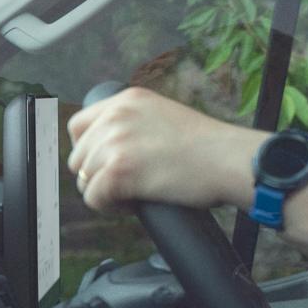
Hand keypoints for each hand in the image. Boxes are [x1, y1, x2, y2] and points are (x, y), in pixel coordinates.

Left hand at [66, 87, 261, 211]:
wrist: (229, 159)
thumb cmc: (209, 147)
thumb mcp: (165, 115)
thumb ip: (134, 123)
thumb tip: (111, 149)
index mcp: (126, 100)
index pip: (79, 126)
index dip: (89, 150)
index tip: (106, 164)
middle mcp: (116, 116)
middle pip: (78, 156)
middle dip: (98, 174)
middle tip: (128, 185)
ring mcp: (116, 143)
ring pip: (84, 179)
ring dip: (106, 192)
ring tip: (134, 194)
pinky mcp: (119, 171)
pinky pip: (94, 198)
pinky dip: (110, 207)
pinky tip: (133, 204)